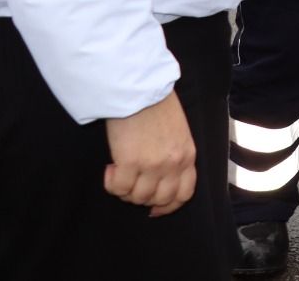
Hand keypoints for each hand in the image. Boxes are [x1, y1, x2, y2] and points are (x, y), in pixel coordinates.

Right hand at [104, 90, 195, 217]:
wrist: (140, 90)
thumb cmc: (158, 106)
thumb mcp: (178, 132)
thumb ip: (175, 154)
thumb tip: (162, 175)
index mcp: (188, 155)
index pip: (184, 194)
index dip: (168, 206)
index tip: (154, 208)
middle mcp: (173, 164)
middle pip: (159, 199)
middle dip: (143, 198)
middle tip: (130, 185)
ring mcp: (152, 165)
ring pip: (137, 197)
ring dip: (125, 190)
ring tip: (120, 172)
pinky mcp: (130, 163)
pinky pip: (118, 188)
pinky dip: (112, 184)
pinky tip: (110, 168)